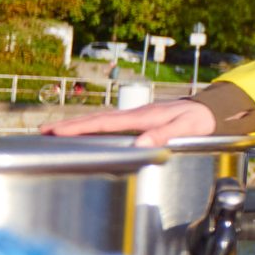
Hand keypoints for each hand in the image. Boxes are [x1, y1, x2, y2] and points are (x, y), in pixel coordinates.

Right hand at [43, 98, 217, 146]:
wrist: (211, 110)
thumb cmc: (200, 120)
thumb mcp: (186, 128)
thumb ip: (165, 134)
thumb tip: (140, 144)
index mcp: (142, 117)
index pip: (105, 122)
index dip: (80, 127)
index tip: (58, 131)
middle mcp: (135, 115)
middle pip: (96, 120)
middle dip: (69, 125)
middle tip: (43, 132)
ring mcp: (136, 117)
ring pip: (101, 122)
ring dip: (78, 126)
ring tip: (55, 132)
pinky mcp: (140, 121)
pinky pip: (111, 125)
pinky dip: (94, 128)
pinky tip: (86, 134)